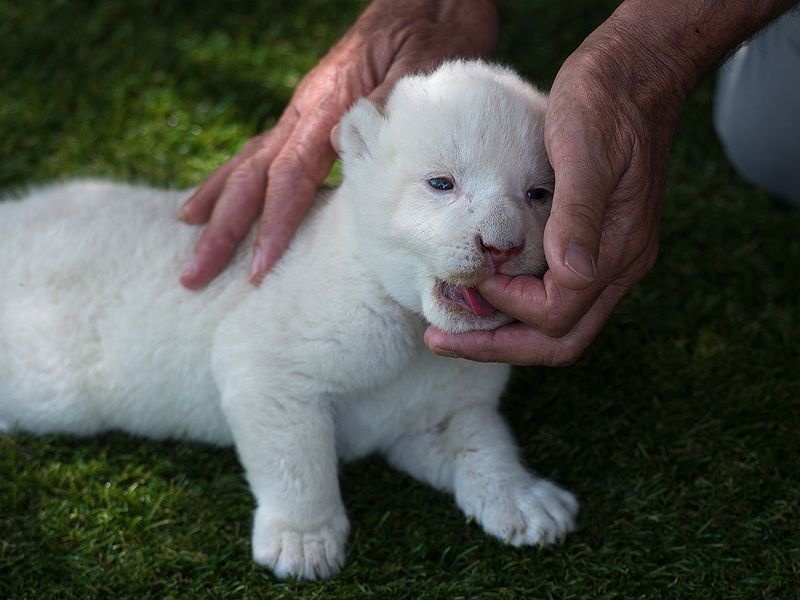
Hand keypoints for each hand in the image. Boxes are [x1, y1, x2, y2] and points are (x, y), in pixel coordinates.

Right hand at [179, 0, 497, 288]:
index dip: (273, 225)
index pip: (290, 175)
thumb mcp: (422, 74)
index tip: (258, 269)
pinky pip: (262, 150)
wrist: (427, 3)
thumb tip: (345, 150)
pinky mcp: (309, 112)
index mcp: (328, 106)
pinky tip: (218, 197)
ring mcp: (302, 110)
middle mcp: (304, 109)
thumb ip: (386, 111)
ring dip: (218, 205)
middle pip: (252, 176)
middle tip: (193, 277)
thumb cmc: (432, 41)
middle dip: (224, 230)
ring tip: (188, 236)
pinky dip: (235, 178)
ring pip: (247, 161)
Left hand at [425, 18, 690, 365]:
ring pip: (558, 324)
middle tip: (440, 340)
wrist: (634, 74)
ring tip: (450, 326)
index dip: (510, 306)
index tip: (474, 278)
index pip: (558, 313)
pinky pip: (556, 295)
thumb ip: (578, 215)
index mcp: (619, 250)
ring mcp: (608, 258)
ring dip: (504, 333)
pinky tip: (482, 291)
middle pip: (560, 339)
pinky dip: (516, 306)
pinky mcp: (593, 245)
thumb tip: (570, 274)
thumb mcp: (585, 151)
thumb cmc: (605, 104)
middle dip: (498, 347)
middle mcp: (618, 265)